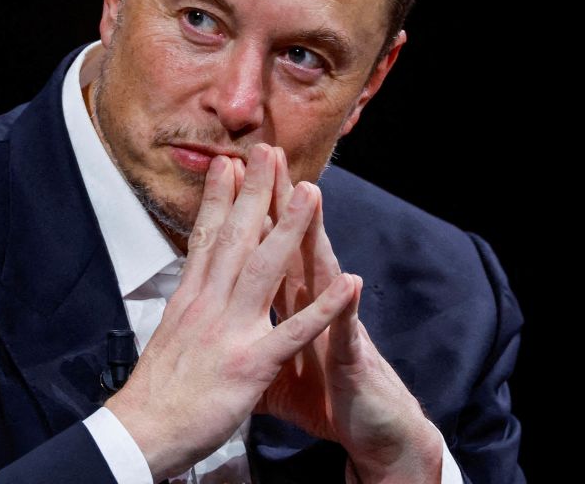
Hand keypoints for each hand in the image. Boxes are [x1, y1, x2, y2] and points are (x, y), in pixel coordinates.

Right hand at [104, 143, 357, 480]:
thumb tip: (187, 296)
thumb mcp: (166, 339)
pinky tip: (349, 284)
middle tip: (270, 151)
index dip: (218, 198)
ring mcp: (230, 330)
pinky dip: (324, 307)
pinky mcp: (251, 363)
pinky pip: (295, 330)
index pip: (205, 238)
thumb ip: (185, 313)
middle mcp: (207, 304)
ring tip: (312, 192)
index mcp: (189, 300)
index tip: (230, 164)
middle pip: (234, 237)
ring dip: (290, 227)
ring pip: (265, 267)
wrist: (143, 432)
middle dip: (255, 192)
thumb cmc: (153, 395)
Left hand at [256, 151, 442, 482]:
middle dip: (276, 200)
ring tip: (310, 192)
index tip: (226, 172)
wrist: (369, 430)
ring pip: (323, 271)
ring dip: (316, 234)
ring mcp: (334, 325)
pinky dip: (345, 309)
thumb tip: (215, 329)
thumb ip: (247, 339)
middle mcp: (311, 304)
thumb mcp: (270, 367)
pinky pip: (347, 332)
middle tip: (265, 154)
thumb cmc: (323, 396)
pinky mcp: (351, 358)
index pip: (260, 248)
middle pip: (289, 243)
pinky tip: (350, 283)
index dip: (243, 213)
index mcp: (286, 304)